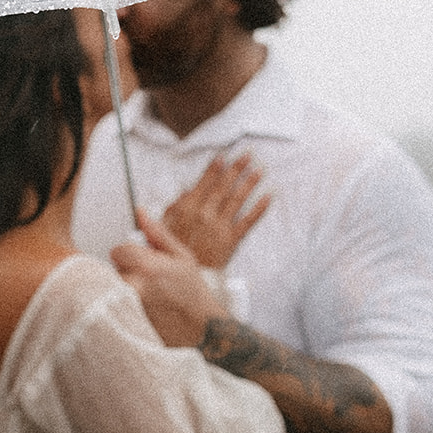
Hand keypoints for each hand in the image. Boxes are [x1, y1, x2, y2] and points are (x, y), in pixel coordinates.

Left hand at [110, 210, 226, 347]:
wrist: (199, 328)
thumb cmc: (193, 294)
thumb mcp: (181, 256)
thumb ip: (157, 234)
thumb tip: (142, 213)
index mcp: (146, 266)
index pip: (118, 251)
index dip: (130, 254)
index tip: (144, 261)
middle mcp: (133, 286)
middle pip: (114, 269)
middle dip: (127, 271)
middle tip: (149, 280)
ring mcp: (128, 305)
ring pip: (113, 288)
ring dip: (126, 288)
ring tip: (149, 295)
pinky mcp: (125, 320)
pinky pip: (116, 304)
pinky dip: (125, 304)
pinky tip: (146, 307)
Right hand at [163, 153, 269, 269]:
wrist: (183, 277)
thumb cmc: (173, 252)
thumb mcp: (165, 226)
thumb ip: (175, 207)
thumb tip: (186, 189)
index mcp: (188, 208)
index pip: (205, 182)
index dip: (216, 168)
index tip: (224, 156)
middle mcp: (204, 214)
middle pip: (224, 186)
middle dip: (237, 168)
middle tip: (247, 155)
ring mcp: (219, 226)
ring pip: (237, 199)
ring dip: (249, 183)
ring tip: (259, 170)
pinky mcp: (230, 240)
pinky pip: (248, 221)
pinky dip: (259, 208)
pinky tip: (268, 197)